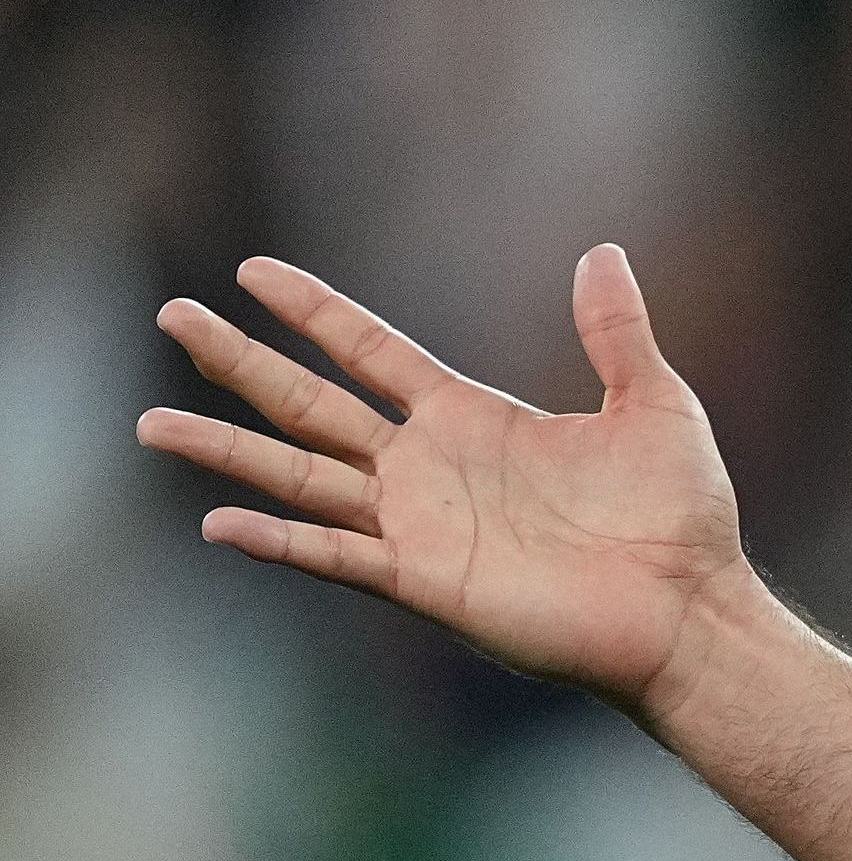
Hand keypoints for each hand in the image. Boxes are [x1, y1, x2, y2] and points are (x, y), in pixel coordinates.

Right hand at [139, 247, 752, 713]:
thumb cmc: (680, 517)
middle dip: (240, 362)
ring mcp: (419, 524)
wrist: (692, 609)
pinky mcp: (426, 581)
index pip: (369, 350)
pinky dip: (279, 541)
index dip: (314, 311)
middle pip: (310, 402)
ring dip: (226, 450)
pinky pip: (336, 555)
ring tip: (150, 423)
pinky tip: (219, 522)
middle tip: (171, 314)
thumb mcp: (653, 404)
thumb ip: (616, 333)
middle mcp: (428, 467)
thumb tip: (602, 252)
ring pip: (300, 475)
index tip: (252, 271)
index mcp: (470, 417)